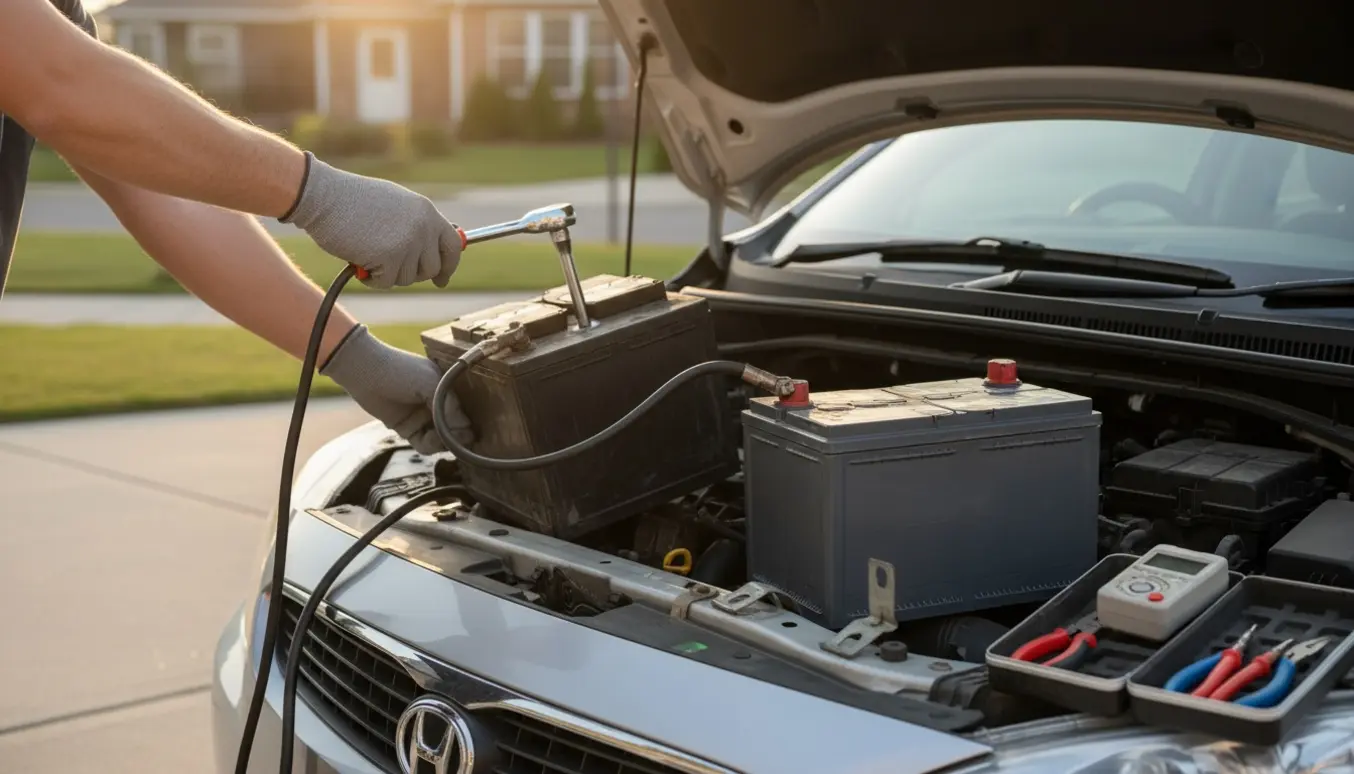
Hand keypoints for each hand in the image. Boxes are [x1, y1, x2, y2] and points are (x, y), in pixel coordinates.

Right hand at [282, 154, 462, 288]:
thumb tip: (431, 251)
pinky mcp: (390, 258)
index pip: (453, 245)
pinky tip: (360, 259)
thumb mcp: (395, 205)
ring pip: (408, 278)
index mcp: (426, 211)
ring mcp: (408, 242)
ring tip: (369, 252)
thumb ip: (416, 225)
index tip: (442, 279)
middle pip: (431, 268)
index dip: (449, 265)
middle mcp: (423, 227)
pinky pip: (387, 283)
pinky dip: (372, 278)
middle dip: (412, 273)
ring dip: (387, 273)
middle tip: (390, 266)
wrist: (324, 196)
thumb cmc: (352, 201)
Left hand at [320, 324, 472, 453]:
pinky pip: (425, 444)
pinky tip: (425, 439)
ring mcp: (423, 417)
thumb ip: (449, 407)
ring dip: (441, 442)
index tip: (466, 436)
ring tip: (434, 436)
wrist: (364, 371)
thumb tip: (465, 430)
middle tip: (452, 440)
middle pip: (455, 430)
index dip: (466, 426)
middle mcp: (437, 405)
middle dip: (455, 438)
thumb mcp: (430, 384)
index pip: (464, 414)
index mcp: (446, 390)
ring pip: (441, 440)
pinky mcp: (408, 429)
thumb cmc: (400, 370)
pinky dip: (428, 446)